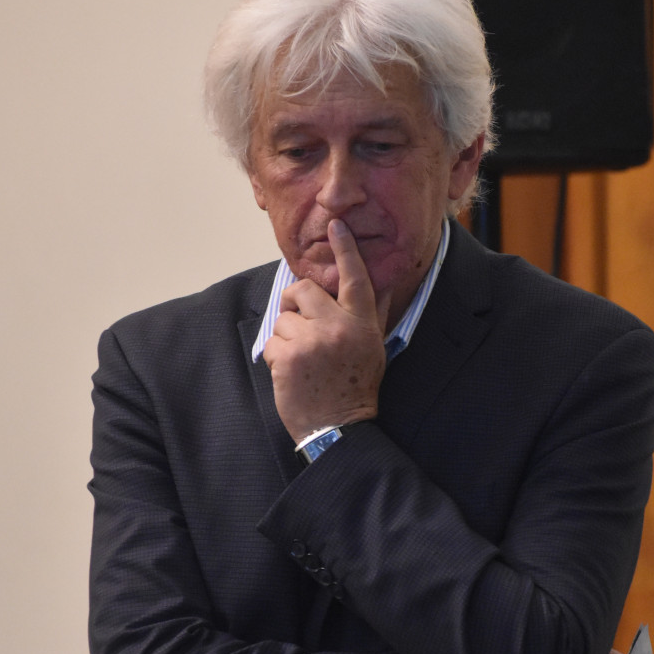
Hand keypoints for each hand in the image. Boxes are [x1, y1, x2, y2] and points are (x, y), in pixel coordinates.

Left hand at [263, 219, 391, 442]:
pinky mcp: (288, 357)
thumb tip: (382, 284)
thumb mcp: (374, 348)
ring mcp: (312, 341)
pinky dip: (277, 357)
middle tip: (300, 324)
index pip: (354, 277)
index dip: (345, 249)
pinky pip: (272, 341)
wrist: (339, 428)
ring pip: (284, 317)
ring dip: (287, 337)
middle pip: (303, 289)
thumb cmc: (356, 387)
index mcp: (361, 323)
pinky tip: (293, 373)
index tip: (335, 225)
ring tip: (302, 360)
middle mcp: (338, 327)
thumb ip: (374, 313)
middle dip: (295, 302)